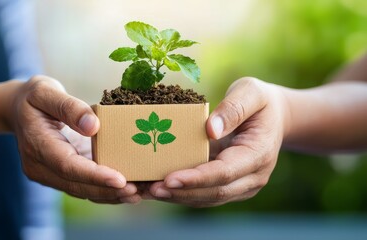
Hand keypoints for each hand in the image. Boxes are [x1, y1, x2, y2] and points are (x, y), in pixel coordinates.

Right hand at [9, 75, 140, 203]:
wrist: (17, 110)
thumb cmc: (33, 97)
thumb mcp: (45, 91)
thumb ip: (68, 107)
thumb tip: (93, 125)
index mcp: (37, 145)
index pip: (68, 166)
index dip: (94, 175)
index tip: (120, 180)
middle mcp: (41, 167)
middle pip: (77, 185)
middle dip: (109, 190)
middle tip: (139, 191)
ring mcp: (49, 175)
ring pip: (83, 191)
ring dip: (112, 195)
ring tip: (140, 193)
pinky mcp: (60, 176)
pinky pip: (84, 187)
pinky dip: (107, 191)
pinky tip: (130, 190)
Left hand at [145, 77, 286, 206]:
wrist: (275, 118)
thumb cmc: (261, 102)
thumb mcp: (251, 93)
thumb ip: (233, 108)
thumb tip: (209, 129)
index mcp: (258, 154)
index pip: (225, 172)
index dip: (197, 178)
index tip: (170, 179)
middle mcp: (252, 176)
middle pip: (214, 192)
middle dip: (181, 192)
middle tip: (151, 189)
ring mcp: (242, 185)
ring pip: (207, 197)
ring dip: (177, 197)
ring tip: (148, 191)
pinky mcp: (230, 185)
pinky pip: (204, 193)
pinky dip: (181, 193)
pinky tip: (157, 188)